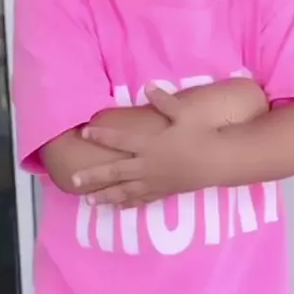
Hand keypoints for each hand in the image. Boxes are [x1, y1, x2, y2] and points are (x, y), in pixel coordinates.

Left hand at [72, 85, 219, 207]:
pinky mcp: (164, 191)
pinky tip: (118, 207)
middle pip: (114, 171)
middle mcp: (147, 165)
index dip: (100, 136)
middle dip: (92, 175)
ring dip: (105, 195)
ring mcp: (155, 181)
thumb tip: (148, 86)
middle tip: (74, 180)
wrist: (220, 161)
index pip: (119, 140)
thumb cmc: (202, 135)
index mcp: (149, 144)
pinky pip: (142, 199)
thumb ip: (163, 101)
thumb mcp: (184, 113)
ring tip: (89, 201)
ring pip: (124, 190)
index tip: (84, 132)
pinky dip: (129, 203)